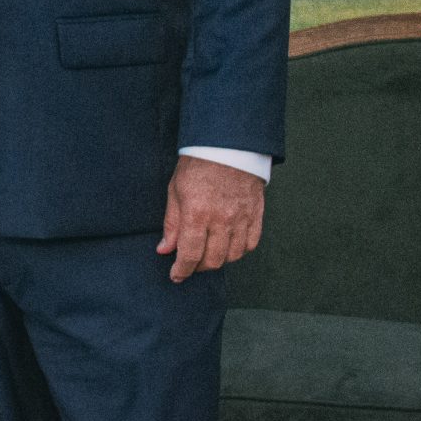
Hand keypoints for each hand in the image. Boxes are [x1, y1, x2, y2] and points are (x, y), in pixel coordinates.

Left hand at [157, 156, 264, 282]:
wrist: (228, 144)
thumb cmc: (198, 165)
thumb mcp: (176, 191)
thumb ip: (172, 224)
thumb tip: (165, 250)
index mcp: (197, 212)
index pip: (190, 254)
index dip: (182, 270)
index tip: (176, 276)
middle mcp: (221, 219)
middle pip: (212, 260)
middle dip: (198, 267)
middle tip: (190, 263)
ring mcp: (241, 218)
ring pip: (232, 256)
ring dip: (218, 260)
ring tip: (208, 252)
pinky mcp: (256, 214)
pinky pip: (250, 244)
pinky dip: (239, 250)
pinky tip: (228, 244)